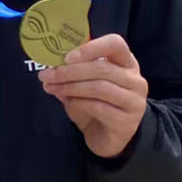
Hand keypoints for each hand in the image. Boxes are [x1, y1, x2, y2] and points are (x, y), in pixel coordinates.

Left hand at [38, 32, 148, 158]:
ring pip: (99, 87)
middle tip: (47, 75)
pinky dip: (78, 103)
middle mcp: (135, 80)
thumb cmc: (96, 104)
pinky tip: (67, 103)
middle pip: (102, 68)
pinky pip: (98, 108)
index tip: (66, 57)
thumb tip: (51, 67)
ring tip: (51, 88)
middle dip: (70, 71)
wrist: (108, 137)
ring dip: (70, 87)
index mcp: (125, 63)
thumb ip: (73, 73)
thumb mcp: (84, 84)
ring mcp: (134, 101)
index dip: (91, 48)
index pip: (116, 44)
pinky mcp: (127, 121)